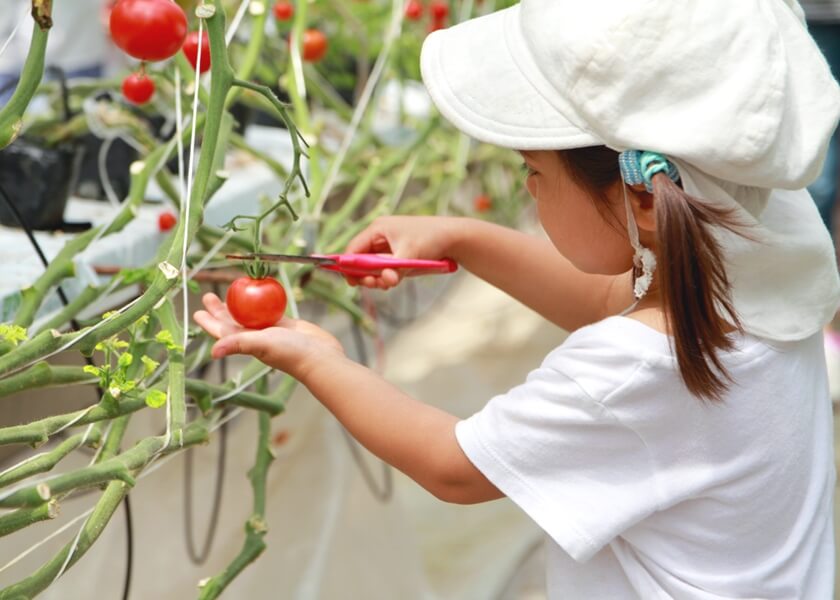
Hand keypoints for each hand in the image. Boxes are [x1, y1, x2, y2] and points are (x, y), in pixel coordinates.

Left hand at [193, 293, 344, 378]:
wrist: (320, 357)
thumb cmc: (291, 353)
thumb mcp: (262, 345)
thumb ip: (238, 344)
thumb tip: (212, 352)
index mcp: (247, 342)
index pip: (223, 330)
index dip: (209, 322)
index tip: (197, 311)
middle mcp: (256, 337)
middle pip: (233, 320)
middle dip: (220, 310)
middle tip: (209, 296)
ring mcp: (271, 330)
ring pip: (250, 314)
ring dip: (240, 304)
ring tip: (232, 292)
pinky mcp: (286, 325)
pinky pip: (270, 310)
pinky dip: (263, 302)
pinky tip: (260, 292)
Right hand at [344, 215, 464, 289]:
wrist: (454, 238)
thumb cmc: (432, 239)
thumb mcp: (410, 254)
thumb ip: (394, 269)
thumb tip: (382, 280)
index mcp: (378, 228)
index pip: (353, 248)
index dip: (349, 266)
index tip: (350, 282)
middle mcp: (380, 236)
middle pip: (361, 260)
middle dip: (366, 275)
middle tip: (374, 285)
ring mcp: (389, 247)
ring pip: (373, 267)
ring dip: (378, 278)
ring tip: (390, 282)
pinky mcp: (398, 256)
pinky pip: (385, 269)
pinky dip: (387, 277)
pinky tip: (395, 280)